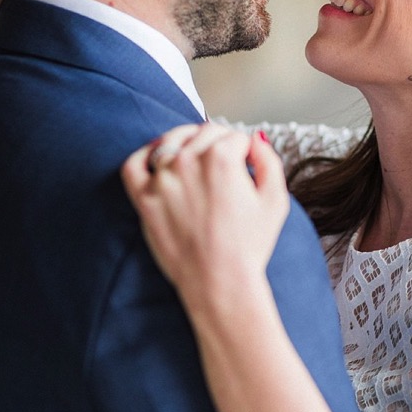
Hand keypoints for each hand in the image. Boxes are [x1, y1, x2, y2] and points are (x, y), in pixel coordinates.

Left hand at [120, 124, 288, 308]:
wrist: (219, 280)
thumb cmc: (249, 245)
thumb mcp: (276, 200)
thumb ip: (269, 161)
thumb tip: (256, 140)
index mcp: (222, 158)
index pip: (235, 135)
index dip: (246, 150)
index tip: (248, 165)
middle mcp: (188, 162)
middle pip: (204, 131)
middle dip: (220, 141)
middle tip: (227, 163)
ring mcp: (161, 179)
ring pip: (170, 140)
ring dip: (187, 141)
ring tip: (197, 157)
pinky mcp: (143, 198)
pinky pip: (134, 163)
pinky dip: (145, 154)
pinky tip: (157, 157)